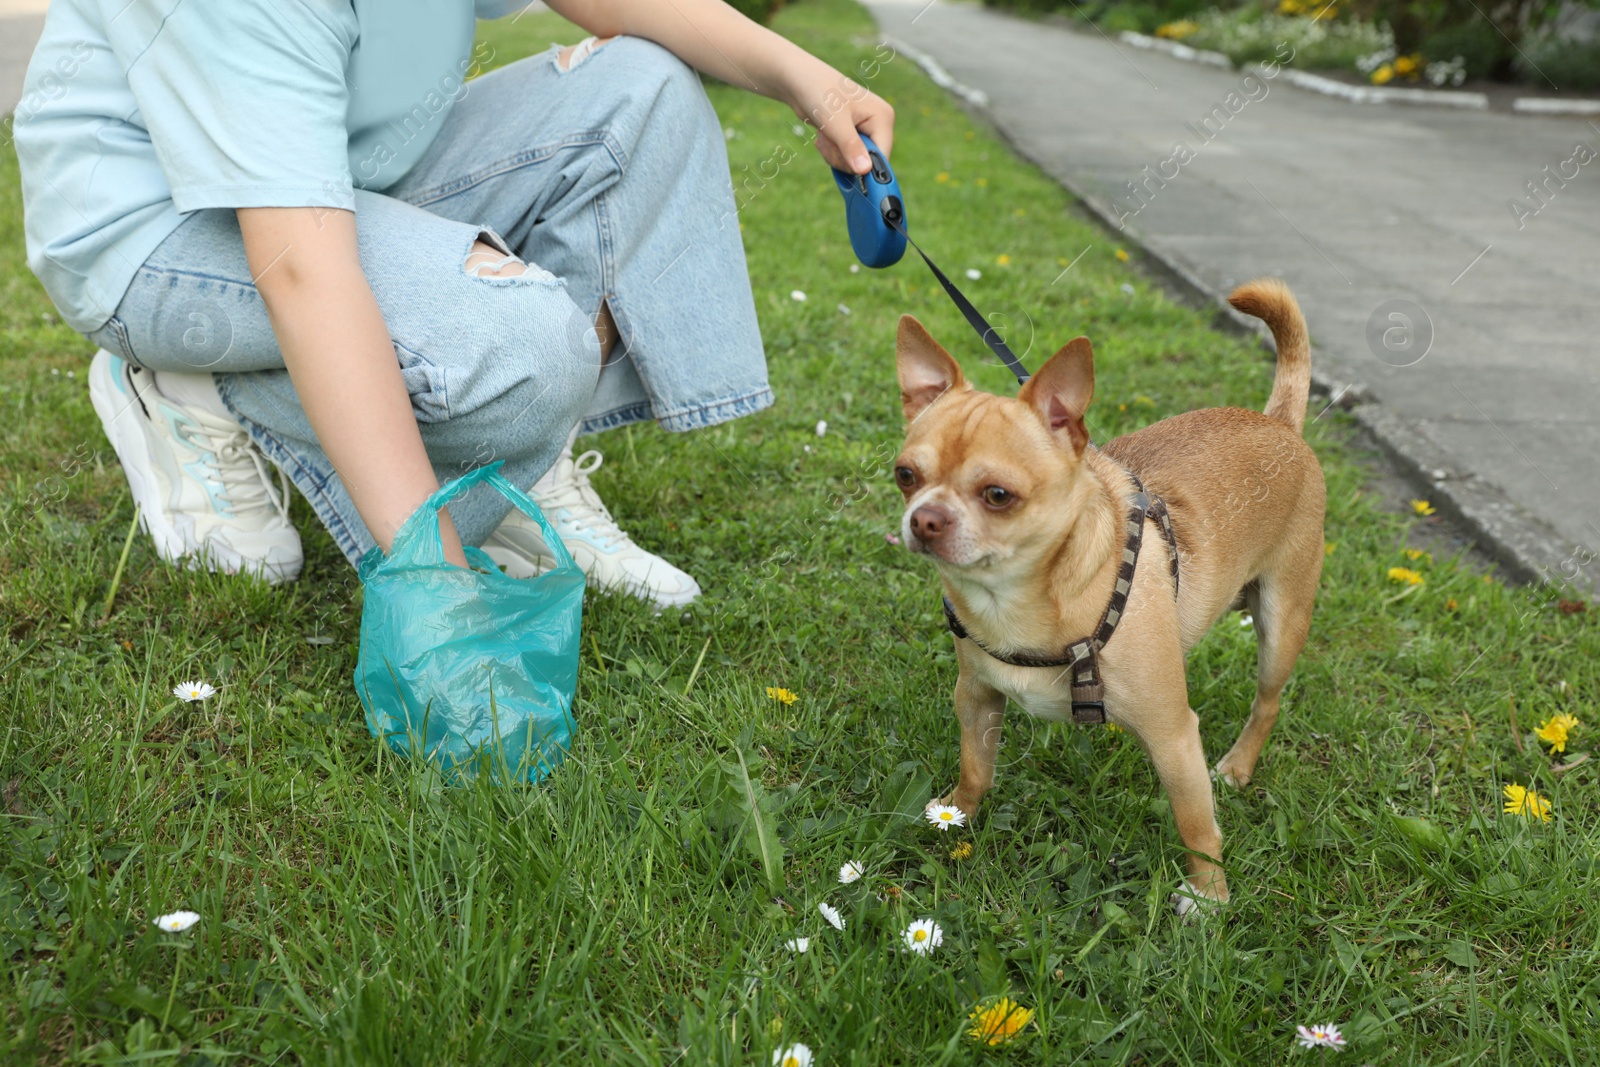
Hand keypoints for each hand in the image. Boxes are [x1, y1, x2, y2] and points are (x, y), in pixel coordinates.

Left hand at [784, 60, 894, 174]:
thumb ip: (850, 147)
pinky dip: (831, 152)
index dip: (864, 166)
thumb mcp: (835, 122)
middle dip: (843, 158)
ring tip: (825, 135)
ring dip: (834, 155)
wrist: (799, 82)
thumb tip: (865, 171)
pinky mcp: (852, 136)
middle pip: (866, 163)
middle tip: (829, 140)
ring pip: (853, 163)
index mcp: (883, 117)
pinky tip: (824, 136)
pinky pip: (845, 159)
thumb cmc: (819, 92)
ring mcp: (865, 131)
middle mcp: (878, 125)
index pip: (882, 155)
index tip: (844, 164)